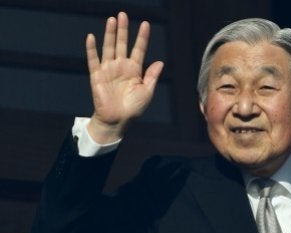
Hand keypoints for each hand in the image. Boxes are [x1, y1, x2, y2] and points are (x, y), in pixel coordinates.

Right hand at [86, 12, 163, 142]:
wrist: (118, 120)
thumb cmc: (134, 108)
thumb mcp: (147, 91)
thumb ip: (151, 76)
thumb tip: (160, 62)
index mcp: (135, 70)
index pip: (139, 49)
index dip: (142, 37)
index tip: (146, 24)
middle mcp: (121, 66)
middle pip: (122, 44)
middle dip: (123, 30)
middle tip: (123, 14)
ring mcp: (109, 70)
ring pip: (109, 47)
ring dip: (110, 34)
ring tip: (112, 20)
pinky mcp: (97, 76)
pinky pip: (93, 60)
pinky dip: (92, 49)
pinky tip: (91, 37)